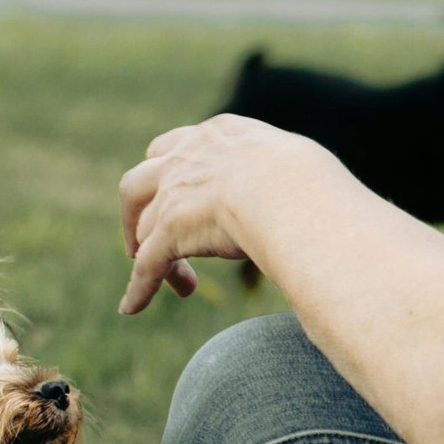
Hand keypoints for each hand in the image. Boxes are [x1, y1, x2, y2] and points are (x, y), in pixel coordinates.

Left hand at [117, 114, 298, 314]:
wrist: (293, 190)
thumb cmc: (312, 182)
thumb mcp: (294, 163)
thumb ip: (282, 176)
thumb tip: (306, 195)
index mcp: (217, 136)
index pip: (178, 149)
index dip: (172, 175)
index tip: (179, 195)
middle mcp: (186, 157)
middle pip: (140, 181)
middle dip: (136, 210)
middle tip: (145, 238)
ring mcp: (172, 193)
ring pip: (144, 228)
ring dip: (150, 256)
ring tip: (183, 285)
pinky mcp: (168, 230)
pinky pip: (145, 265)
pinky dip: (139, 288)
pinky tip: (132, 307)